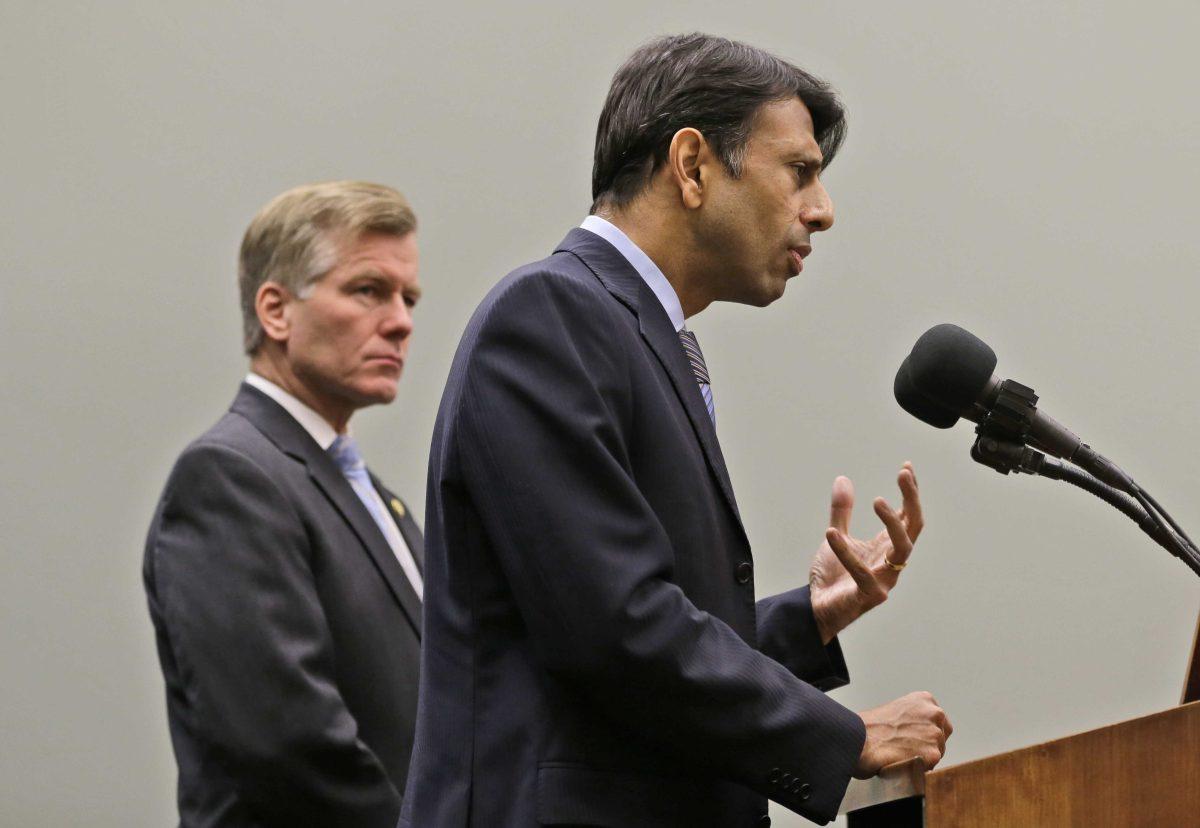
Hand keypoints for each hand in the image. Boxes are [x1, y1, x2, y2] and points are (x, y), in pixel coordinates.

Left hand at [809, 463, 922, 642]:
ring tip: (877, 500)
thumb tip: (843, 480)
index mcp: (887, 546)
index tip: (907, 467)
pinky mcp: (870, 594)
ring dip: (893, 523)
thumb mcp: (836, 535)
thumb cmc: (834, 576)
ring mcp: (884, 578)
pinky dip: (846, 551)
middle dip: (912, 500)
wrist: (818, 609)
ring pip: (903, 548)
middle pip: (914, 527)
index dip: (911, 493)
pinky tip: (831, 533)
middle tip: (904, 475)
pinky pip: (862, 571)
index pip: (908, 516)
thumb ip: (841, 512)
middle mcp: (892, 561)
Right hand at [855, 691, 952, 777]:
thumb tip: (918, 733)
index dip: (926, 731)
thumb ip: (913, 718)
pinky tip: (904, 762)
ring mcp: (935, 734)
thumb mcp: (895, 710)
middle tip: (908, 749)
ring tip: (902, 755)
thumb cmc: (869, 728)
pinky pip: (932, 765)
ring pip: (938, 752)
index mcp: (924, 699)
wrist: (859, 740)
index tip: (914, 737)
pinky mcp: (933, 753)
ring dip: (924, 756)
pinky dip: (920, 767)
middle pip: (942, 736)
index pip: (939, 720)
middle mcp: (934, 713)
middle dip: (928, 744)